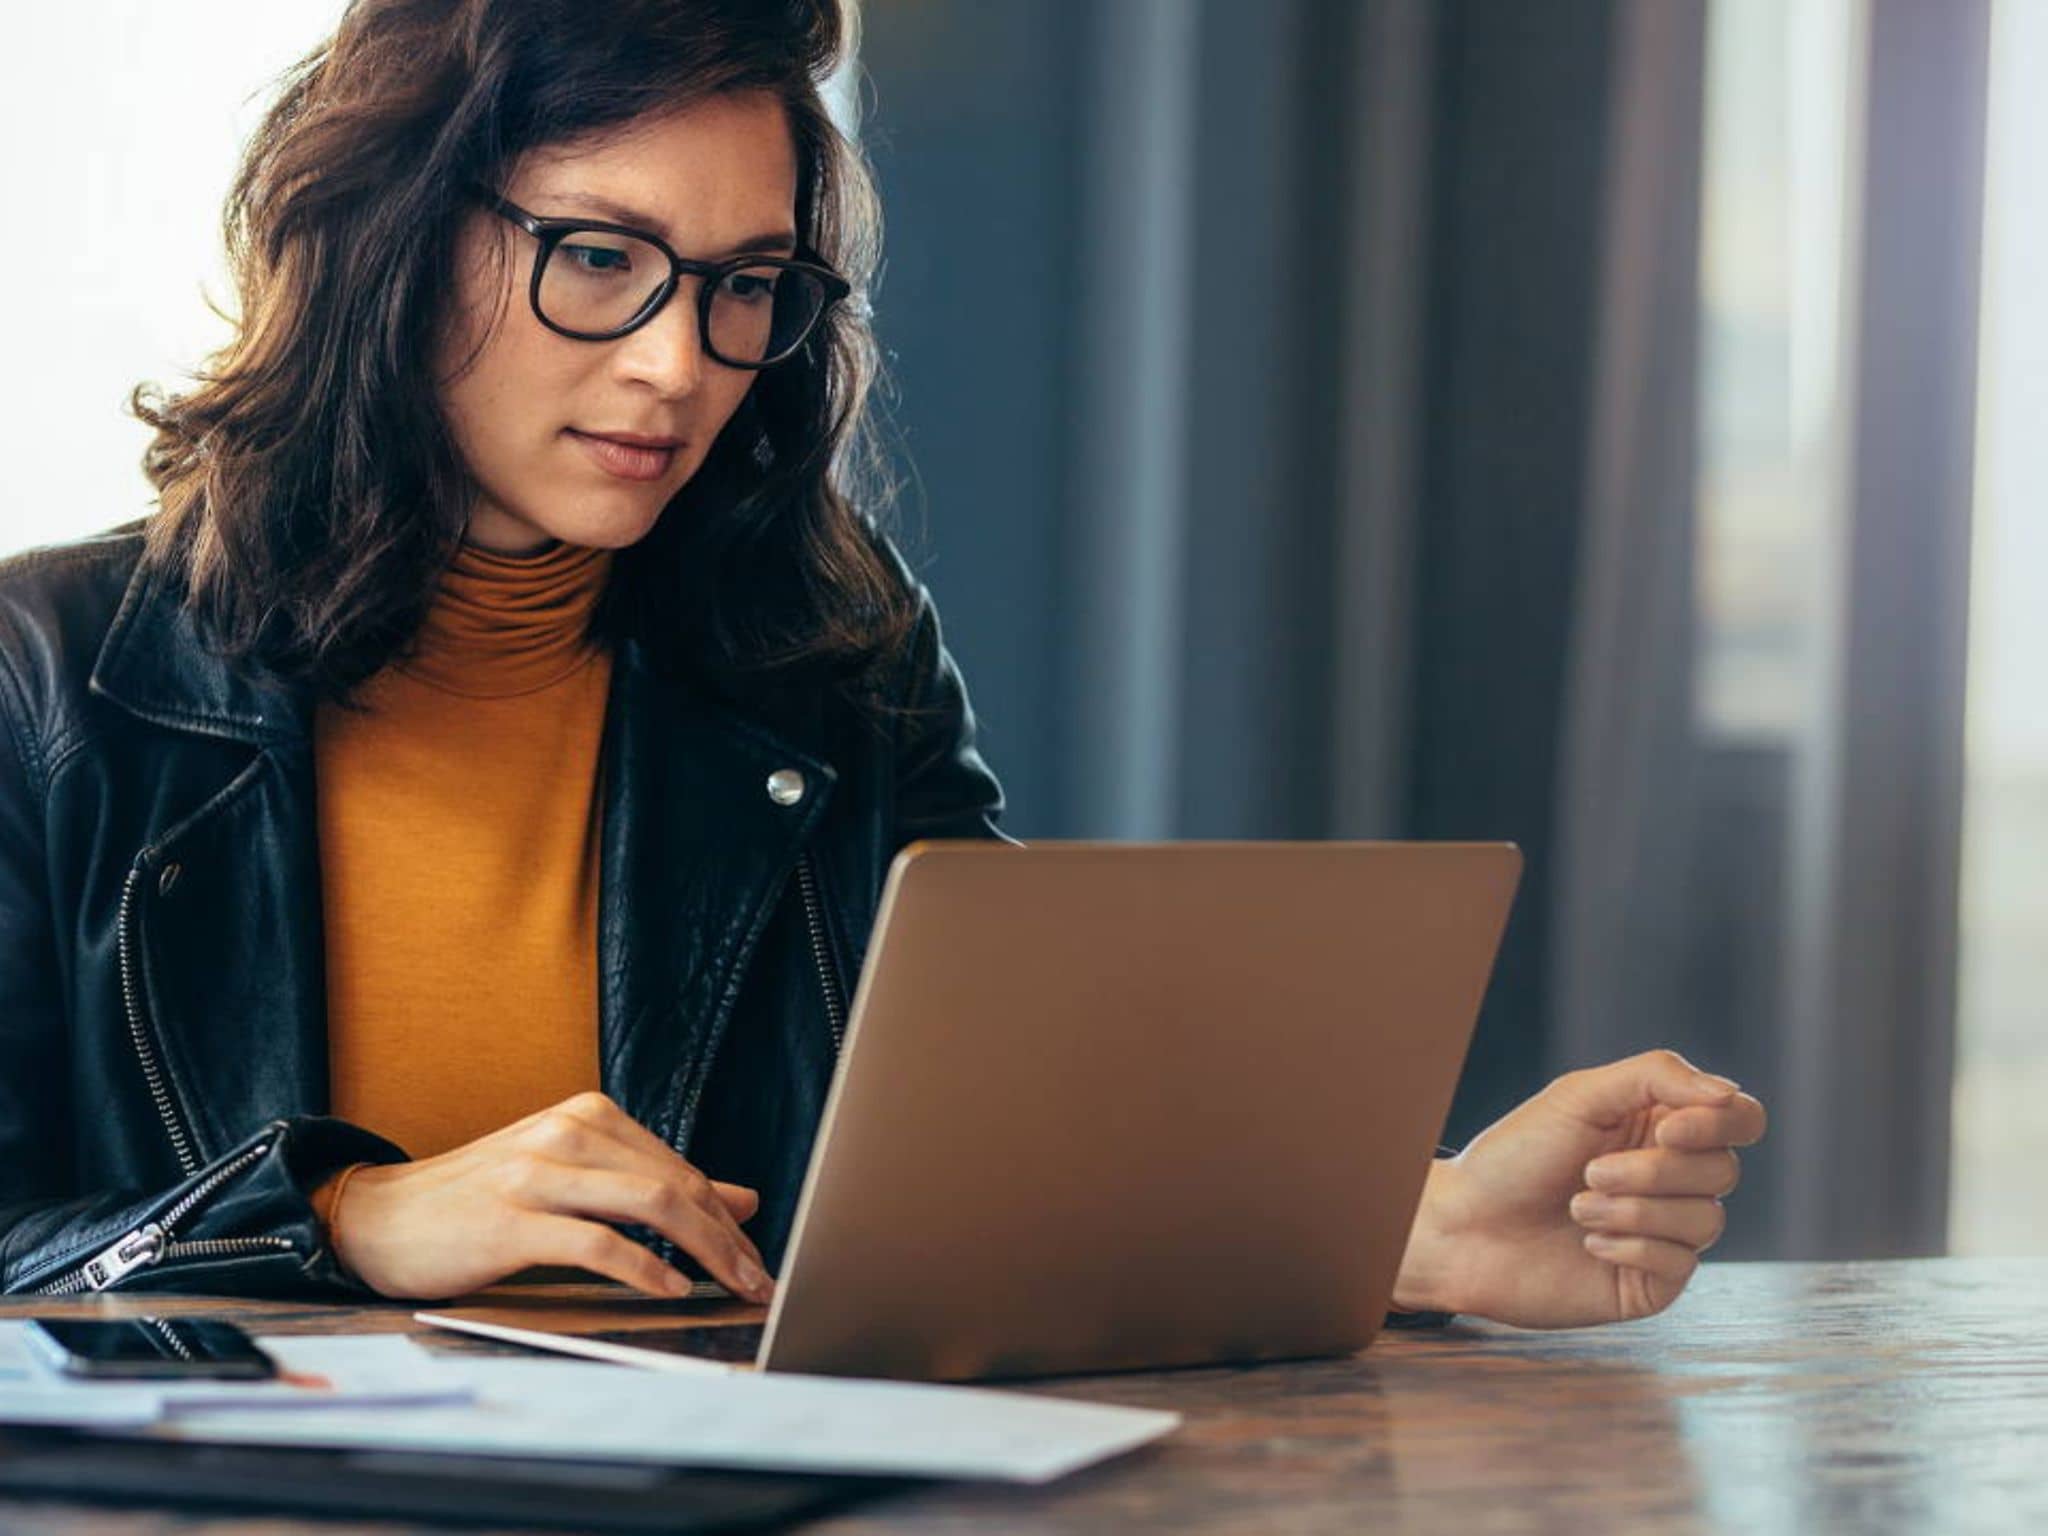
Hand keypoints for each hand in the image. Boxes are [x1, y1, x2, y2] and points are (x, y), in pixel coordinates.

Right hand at [327, 1091, 774, 1303]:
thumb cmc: (479, 1202)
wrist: (378, 1215)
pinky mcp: (511, 1220)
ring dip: (704, 1251)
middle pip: (676, 1184)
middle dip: (728, 1238)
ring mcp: (538, 1173)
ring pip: (650, 1205)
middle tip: (759, 1280)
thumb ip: (650, 1184)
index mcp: (588, 1116)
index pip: (680, 1168)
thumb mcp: (572, 1179)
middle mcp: (568, 1133)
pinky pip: (597, 1243)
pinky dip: (644, 1268)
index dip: (727, 1217)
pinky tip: (669, 1289)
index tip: (756, 1257)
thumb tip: (741, 1199)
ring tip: (730, 1286)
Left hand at [1393, 1049, 1766, 1327]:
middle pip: (1724, 1169)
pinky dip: (1631, 1246)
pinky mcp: (1652, 1281)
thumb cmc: (1515, 1156)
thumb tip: (1730, 1095)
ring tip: (1577, 1206)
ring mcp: (1666, 1231)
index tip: (1666, 1130)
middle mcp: (1673, 1178)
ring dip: (1634, 1210)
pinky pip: (1681, 1262)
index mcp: (1661, 1126)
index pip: (1740, 1118)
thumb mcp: (1580, 1096)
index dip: (1719, 1124)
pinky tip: (1588, 1242)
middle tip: (1589, 1171)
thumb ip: (1657, 1077)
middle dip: (1654, 1171)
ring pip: (1707, 1218)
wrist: (1464, 1228)